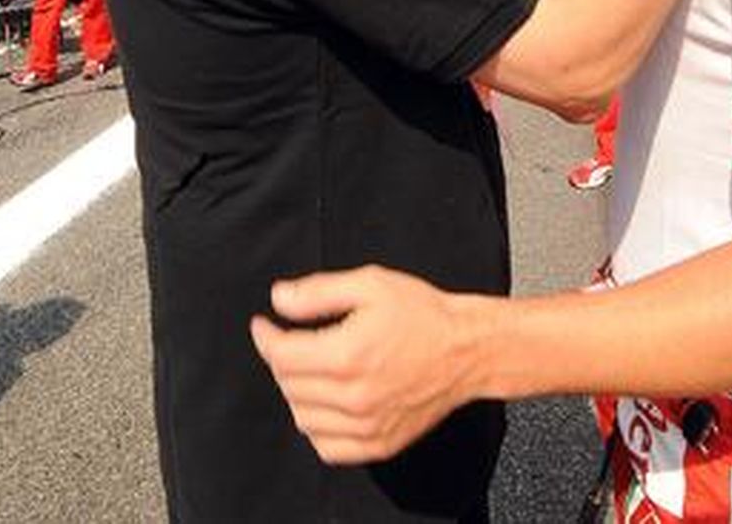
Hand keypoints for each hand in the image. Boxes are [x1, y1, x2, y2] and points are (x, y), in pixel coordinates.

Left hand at [248, 265, 493, 464]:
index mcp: (347, 356)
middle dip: (281, 359)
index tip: (264, 326)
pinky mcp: (380, 442)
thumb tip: (279, 300)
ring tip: (309, 369)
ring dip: (296, 392)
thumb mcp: (369, 284)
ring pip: (303, 418)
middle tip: (290, 340)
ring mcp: (367, 425)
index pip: (280, 355)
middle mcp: (354, 397)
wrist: (467, 350)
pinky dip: (316, 428)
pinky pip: (328, 448)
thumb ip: (317, 292)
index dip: (265, 336)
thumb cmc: (424, 315)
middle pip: (288, 385)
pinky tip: (324, 404)